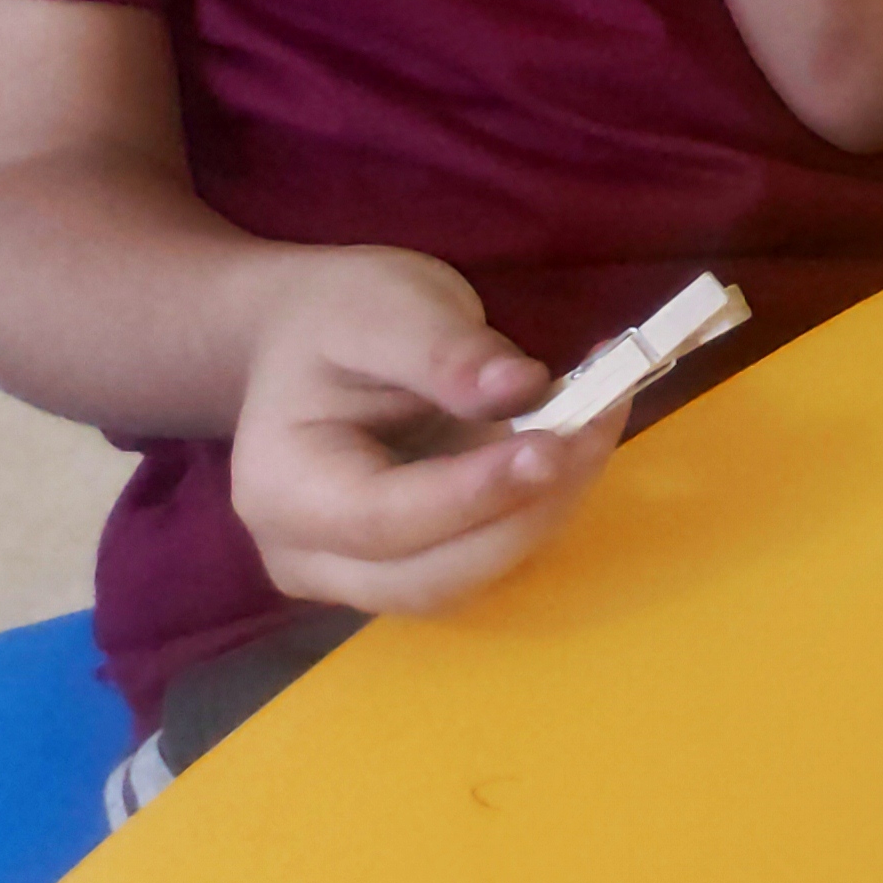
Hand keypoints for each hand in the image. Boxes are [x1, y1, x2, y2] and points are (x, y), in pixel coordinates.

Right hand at [230, 248, 628, 617]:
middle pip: (434, 574)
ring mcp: (360, 574)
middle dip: (530, 507)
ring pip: (471, 576)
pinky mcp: (413, 565)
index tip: (555, 446)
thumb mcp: (385, 306)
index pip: (383, 518)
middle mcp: (309, 556)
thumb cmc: (334, 318)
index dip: (475, 493)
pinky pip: (487, 557)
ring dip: (549, 508)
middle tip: (600, 422)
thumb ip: (445, 350)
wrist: (303, 342)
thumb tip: (518, 387)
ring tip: (600, 418)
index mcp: (281, 487)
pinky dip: (543, 505)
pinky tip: (582, 437)